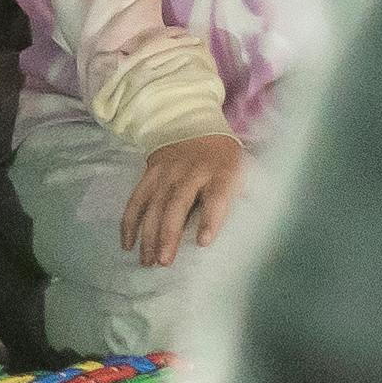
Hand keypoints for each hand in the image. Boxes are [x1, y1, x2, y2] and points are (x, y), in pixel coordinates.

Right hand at [123, 133, 248, 269]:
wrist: (190, 122)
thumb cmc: (221, 157)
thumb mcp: (241, 169)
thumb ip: (244, 195)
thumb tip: (253, 227)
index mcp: (220, 172)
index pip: (216, 196)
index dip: (209, 219)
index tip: (203, 242)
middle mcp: (190, 171)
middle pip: (178, 204)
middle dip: (168, 233)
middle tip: (164, 261)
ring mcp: (166, 172)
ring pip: (154, 204)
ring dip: (148, 234)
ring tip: (148, 260)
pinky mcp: (149, 173)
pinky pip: (136, 199)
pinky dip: (130, 222)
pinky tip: (128, 243)